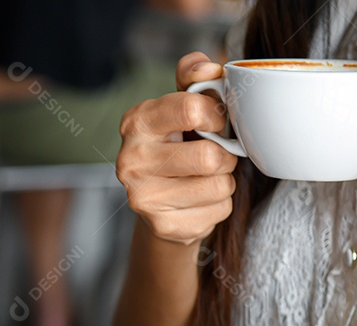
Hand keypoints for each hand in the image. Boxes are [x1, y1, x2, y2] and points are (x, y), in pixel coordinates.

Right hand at [116, 52, 237, 245]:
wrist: (159, 202)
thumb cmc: (177, 144)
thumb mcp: (182, 103)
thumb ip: (195, 77)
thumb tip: (210, 68)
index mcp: (136, 122)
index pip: (192, 109)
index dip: (217, 116)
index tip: (216, 123)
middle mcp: (131, 160)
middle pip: (209, 156)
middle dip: (224, 155)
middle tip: (215, 155)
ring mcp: (144, 198)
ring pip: (219, 185)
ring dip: (224, 180)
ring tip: (205, 178)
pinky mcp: (163, 226)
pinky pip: (219, 210)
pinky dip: (219, 204)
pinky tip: (200, 200)